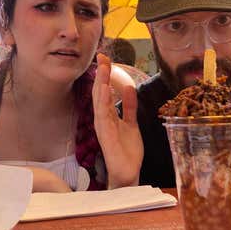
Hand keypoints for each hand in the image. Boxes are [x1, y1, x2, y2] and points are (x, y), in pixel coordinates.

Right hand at [93, 54, 142, 188]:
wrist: (128, 172)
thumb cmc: (126, 150)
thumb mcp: (131, 123)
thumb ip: (129, 107)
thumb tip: (129, 88)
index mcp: (108, 115)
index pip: (104, 91)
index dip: (104, 75)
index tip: (105, 58)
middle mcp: (103, 119)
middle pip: (100, 93)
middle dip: (101, 75)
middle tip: (102, 57)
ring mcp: (103, 127)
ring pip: (100, 102)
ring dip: (101, 84)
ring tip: (102, 68)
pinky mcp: (106, 136)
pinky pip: (104, 117)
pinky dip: (104, 103)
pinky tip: (105, 91)